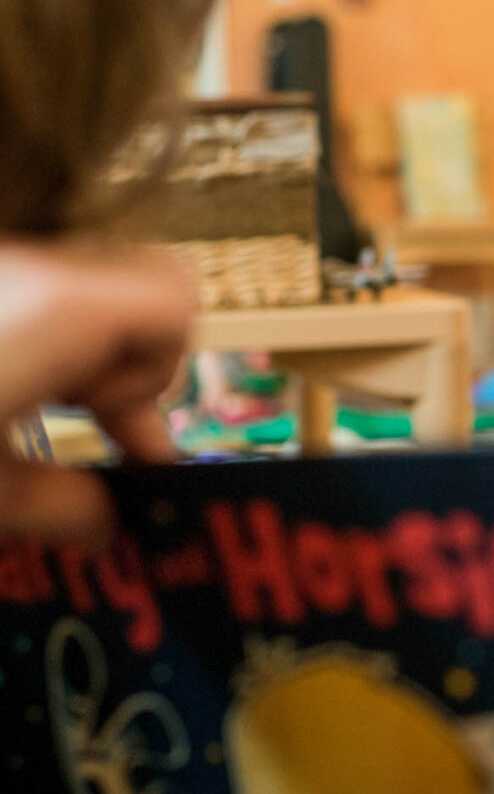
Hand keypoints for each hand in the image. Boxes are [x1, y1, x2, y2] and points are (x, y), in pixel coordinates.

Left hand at [0, 242, 192, 546]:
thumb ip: (63, 507)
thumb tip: (104, 525)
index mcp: (60, 308)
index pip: (177, 303)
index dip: (167, 368)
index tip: (126, 425)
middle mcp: (33, 270)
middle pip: (135, 298)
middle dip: (124, 365)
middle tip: (88, 424)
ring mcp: (3, 269)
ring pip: (81, 301)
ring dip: (77, 359)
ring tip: (36, 412)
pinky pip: (37, 302)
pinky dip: (38, 346)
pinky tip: (12, 393)